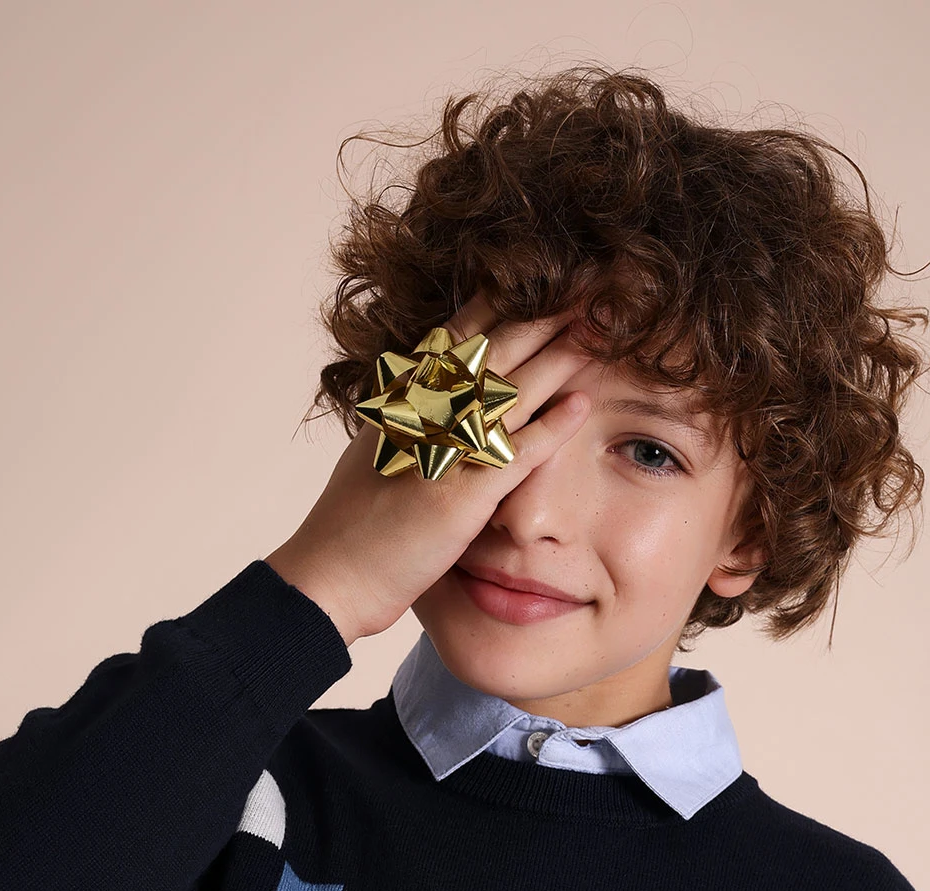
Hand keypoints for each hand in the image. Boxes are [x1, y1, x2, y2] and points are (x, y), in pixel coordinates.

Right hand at [265, 297, 592, 644]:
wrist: (329, 575)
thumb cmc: (349, 524)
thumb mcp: (374, 449)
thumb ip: (403, 416)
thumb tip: (422, 394)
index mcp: (401, 397)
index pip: (457, 335)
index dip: (500, 303)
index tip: (538, 276)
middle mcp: (422, 412)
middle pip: (494, 349)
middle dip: (544, 314)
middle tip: (587, 285)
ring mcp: (442, 450)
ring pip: (513, 390)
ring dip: (559, 357)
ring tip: (600, 328)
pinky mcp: (461, 495)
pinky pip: (518, 452)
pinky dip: (553, 426)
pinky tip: (583, 405)